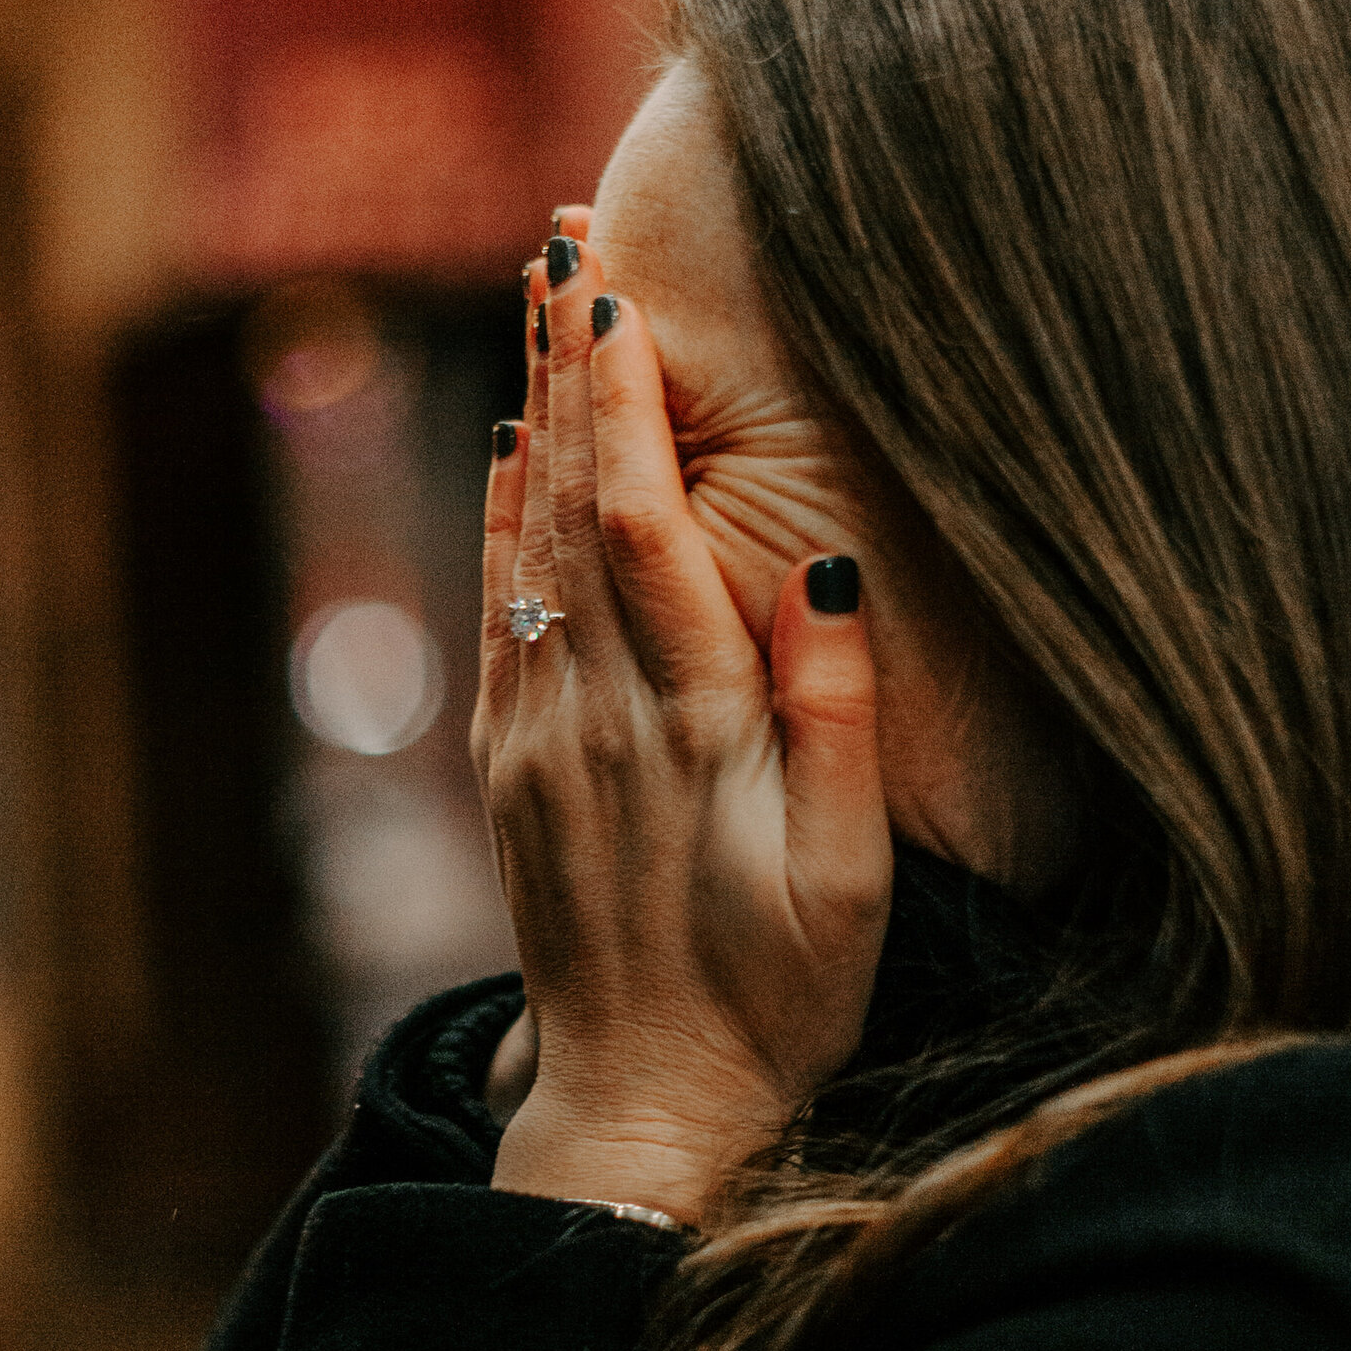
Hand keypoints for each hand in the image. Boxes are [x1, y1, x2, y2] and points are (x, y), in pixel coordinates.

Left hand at [474, 223, 892, 1222]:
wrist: (643, 1113)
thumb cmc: (777, 999)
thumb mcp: (847, 880)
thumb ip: (838, 721)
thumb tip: (832, 571)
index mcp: (688, 732)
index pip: (641, 528)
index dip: (622, 404)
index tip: (615, 293)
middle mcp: (595, 720)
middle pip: (568, 508)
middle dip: (568, 367)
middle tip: (565, 238)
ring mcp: (541, 746)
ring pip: (527, 548)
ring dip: (535, 419)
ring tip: (542, 304)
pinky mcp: (516, 776)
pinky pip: (502, 616)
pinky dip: (506, 523)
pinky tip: (513, 458)